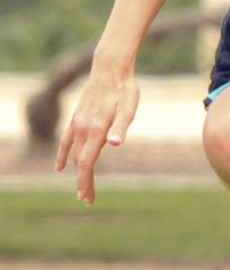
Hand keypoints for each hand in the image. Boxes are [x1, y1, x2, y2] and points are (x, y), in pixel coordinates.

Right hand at [56, 69, 140, 204]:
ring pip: (74, 153)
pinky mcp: (76, 118)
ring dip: (77, 171)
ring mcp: (77, 123)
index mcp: (96, 130)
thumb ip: (121, 127)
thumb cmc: (124, 90)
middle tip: (88, 200)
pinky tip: (60, 166)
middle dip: (84, 182)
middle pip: (80, 162)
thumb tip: (115, 143)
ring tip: (82, 187)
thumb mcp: (128, 109)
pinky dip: (63, 155)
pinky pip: (65, 141)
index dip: (86, 182)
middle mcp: (83, 128)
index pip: (87, 163)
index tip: (87, 198)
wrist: (110, 69)